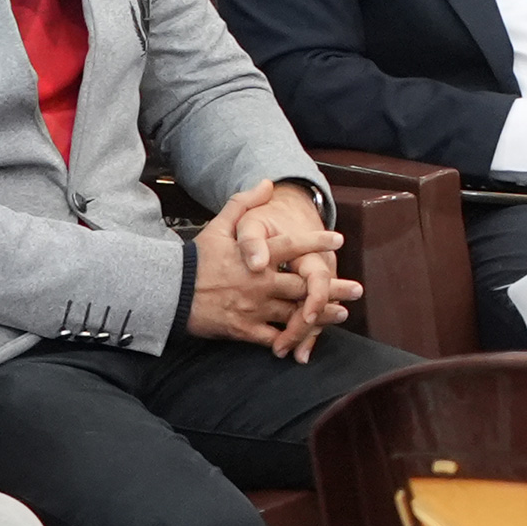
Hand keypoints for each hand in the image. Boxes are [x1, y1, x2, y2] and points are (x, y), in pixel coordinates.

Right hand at [186, 188, 341, 351]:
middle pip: (303, 285)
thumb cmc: (195, 259)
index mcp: (256, 256)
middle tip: (357, 290)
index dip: (316, 241)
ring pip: (294, 312)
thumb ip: (244, 204)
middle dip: (332, 288)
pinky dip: (289, 340)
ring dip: (320, 315)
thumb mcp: (218, 226)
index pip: (292, 246)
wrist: (169, 291)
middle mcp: (259, 282)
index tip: (338, 239)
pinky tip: (306, 342)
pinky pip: (271, 337)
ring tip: (342, 314)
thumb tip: (266, 183)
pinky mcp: (242, 329)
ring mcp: (253, 307)